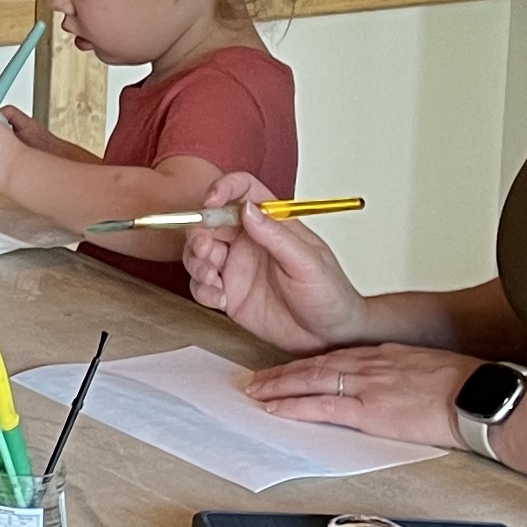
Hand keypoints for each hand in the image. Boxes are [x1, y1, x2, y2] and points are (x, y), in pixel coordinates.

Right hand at [181, 172, 374, 354]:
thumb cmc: (329, 295)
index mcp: (272, 224)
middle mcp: (250, 242)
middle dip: (199, 233)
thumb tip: (247, 209)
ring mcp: (237, 267)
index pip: (243, 192)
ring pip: (199, 253)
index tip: (211, 201)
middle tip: (206, 250)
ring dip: (196, 262)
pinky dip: (202, 290)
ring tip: (211, 278)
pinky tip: (220, 300)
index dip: (224, 189)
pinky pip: (201, 285)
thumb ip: (275, 235)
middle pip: (210, 223)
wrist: (329, 336)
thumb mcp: (308, 263)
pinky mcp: (229, 293)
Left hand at [239, 342, 469, 446]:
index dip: (307, 364)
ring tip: (257, 393)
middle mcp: (370, 365)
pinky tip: (277, 410)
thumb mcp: (428, 368)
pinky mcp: (369, 410)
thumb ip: (403, 372)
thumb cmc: (464, 385)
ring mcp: (367, 386)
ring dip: (279, 387)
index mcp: (384, 354)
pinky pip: (322, 407)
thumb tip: (396, 382)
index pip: (335, 357)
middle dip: (283, 374)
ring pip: (310, 382)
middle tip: (258, 380)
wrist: (477, 395)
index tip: (289, 370)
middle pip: (314, 366)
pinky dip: (295, 407)